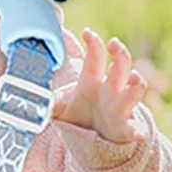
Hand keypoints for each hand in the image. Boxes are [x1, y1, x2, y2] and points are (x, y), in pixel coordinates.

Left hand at [51, 29, 148, 143]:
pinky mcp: (125, 128)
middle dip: (120, 53)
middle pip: (121, 66)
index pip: (95, 56)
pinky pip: (134, 129)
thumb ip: (48, 100)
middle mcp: (110, 89)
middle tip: (114, 43)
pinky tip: (139, 135)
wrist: (92, 138)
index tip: (87, 32)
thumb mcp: (59, 105)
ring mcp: (120, 107)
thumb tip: (31, 99)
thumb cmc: (78, 114)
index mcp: (92, 80)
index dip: (93, 43)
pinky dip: (138, 132)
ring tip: (134, 78)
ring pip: (134, 91)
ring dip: (136, 84)